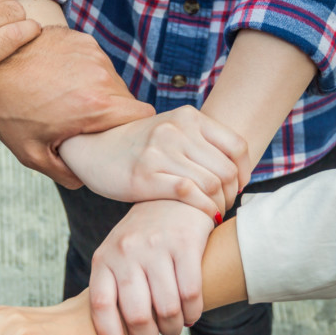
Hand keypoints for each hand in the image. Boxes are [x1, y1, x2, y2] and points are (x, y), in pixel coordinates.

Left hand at [0, 25, 155, 188]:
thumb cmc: (8, 109)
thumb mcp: (32, 153)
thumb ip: (64, 172)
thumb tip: (84, 179)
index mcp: (96, 106)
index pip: (143, 117)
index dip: (135, 130)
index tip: (119, 137)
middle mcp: (100, 75)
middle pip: (127, 99)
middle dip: (112, 114)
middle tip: (86, 124)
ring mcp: (91, 53)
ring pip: (112, 79)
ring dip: (99, 92)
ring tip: (68, 101)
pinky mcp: (81, 38)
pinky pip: (96, 61)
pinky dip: (84, 72)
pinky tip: (60, 80)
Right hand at [59, 105, 250, 217]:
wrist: (91, 147)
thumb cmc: (135, 146)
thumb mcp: (169, 130)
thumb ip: (199, 141)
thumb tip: (235, 167)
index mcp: (188, 117)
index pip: (236, 146)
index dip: (245, 172)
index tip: (238, 187)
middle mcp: (176, 131)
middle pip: (226, 170)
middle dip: (231, 195)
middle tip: (224, 206)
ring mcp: (160, 152)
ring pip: (211, 184)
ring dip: (218, 205)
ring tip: (213, 213)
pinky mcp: (145, 176)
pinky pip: (189, 194)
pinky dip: (203, 209)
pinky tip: (203, 217)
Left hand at [90, 200, 213, 334]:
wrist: (173, 195)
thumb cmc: (143, 238)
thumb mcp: (117, 256)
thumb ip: (113, 289)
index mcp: (104, 258)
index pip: (100, 306)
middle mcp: (126, 251)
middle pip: (137, 314)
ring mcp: (155, 246)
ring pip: (167, 308)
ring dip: (173, 328)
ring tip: (174, 328)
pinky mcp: (184, 242)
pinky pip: (191, 293)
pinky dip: (193, 313)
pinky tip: (191, 314)